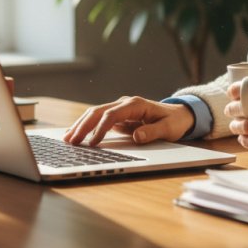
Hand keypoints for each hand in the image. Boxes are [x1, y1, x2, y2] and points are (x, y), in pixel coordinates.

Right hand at [63, 96, 193, 146]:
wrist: (179, 114)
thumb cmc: (174, 121)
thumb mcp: (169, 128)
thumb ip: (153, 132)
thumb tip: (137, 137)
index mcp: (136, 104)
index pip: (112, 115)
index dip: (101, 128)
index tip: (93, 143)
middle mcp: (125, 103)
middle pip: (98, 112)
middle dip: (83, 126)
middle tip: (70, 141)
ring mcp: (120, 109)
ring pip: (95, 114)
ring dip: (81, 125)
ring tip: (67, 138)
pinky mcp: (118, 116)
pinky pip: (99, 120)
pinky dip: (86, 126)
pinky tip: (76, 134)